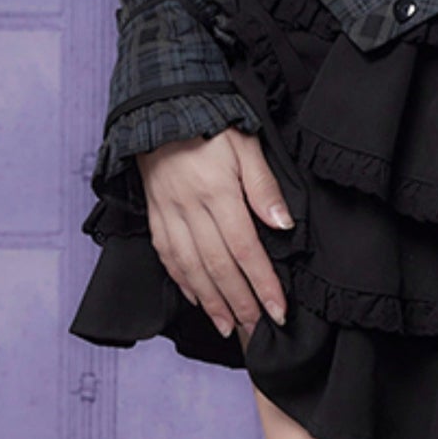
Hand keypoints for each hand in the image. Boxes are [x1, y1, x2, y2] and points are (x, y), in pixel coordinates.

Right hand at [137, 128, 291, 343]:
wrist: (161, 108)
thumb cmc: (211, 122)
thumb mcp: (245, 143)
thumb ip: (263, 185)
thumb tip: (282, 224)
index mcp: (218, 192)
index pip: (245, 249)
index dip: (263, 283)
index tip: (279, 311)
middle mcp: (191, 209)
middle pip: (218, 267)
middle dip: (241, 303)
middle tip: (258, 330)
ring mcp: (169, 214)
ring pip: (191, 269)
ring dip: (212, 303)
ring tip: (231, 327)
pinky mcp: (155, 216)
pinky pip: (168, 257)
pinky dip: (184, 282)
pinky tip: (198, 299)